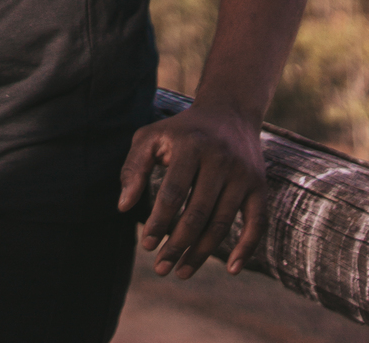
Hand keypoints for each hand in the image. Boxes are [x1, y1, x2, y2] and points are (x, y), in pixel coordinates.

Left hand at [118, 104, 267, 277]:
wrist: (229, 112)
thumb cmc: (181, 131)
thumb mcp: (151, 137)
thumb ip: (134, 168)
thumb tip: (123, 207)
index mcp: (190, 145)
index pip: (173, 192)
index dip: (159, 222)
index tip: (146, 245)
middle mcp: (220, 159)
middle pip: (198, 213)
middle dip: (177, 245)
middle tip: (161, 267)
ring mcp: (243, 173)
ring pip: (222, 223)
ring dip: (202, 253)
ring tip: (182, 271)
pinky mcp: (259, 185)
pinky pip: (257, 223)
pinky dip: (247, 248)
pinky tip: (231, 269)